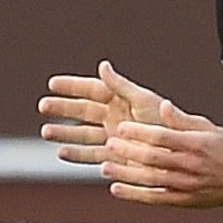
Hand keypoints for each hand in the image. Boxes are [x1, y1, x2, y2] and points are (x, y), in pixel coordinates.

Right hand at [40, 60, 168, 164]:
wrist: (180, 151)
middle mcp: (114, 116)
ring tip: (45, 132)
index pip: (91, 89)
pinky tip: (60, 152)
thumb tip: (101, 66)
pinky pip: (91, 155)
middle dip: (62, 108)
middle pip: (82, 110)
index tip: (52, 84)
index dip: (72, 86)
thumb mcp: (143, 100)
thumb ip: (120, 86)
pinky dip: (76, 154)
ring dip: (64, 132)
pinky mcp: (115, 157)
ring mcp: (112, 137)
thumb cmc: (165, 122)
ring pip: (82, 133)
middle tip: (42, 106)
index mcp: (121, 99)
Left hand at [97, 87, 222, 209]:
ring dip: (126, 174)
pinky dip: (134, 195)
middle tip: (109, 144)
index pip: (163, 136)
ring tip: (105, 167)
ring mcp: (184, 185)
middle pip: (154, 158)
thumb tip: (163, 105)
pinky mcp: (181, 201)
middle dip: (129, 151)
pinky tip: (116, 188)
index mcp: (195, 144)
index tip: (122, 127)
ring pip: (150, 180)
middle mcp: (189, 165)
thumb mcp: (208, 130)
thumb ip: (182, 120)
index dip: (141, 132)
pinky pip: (154, 198)